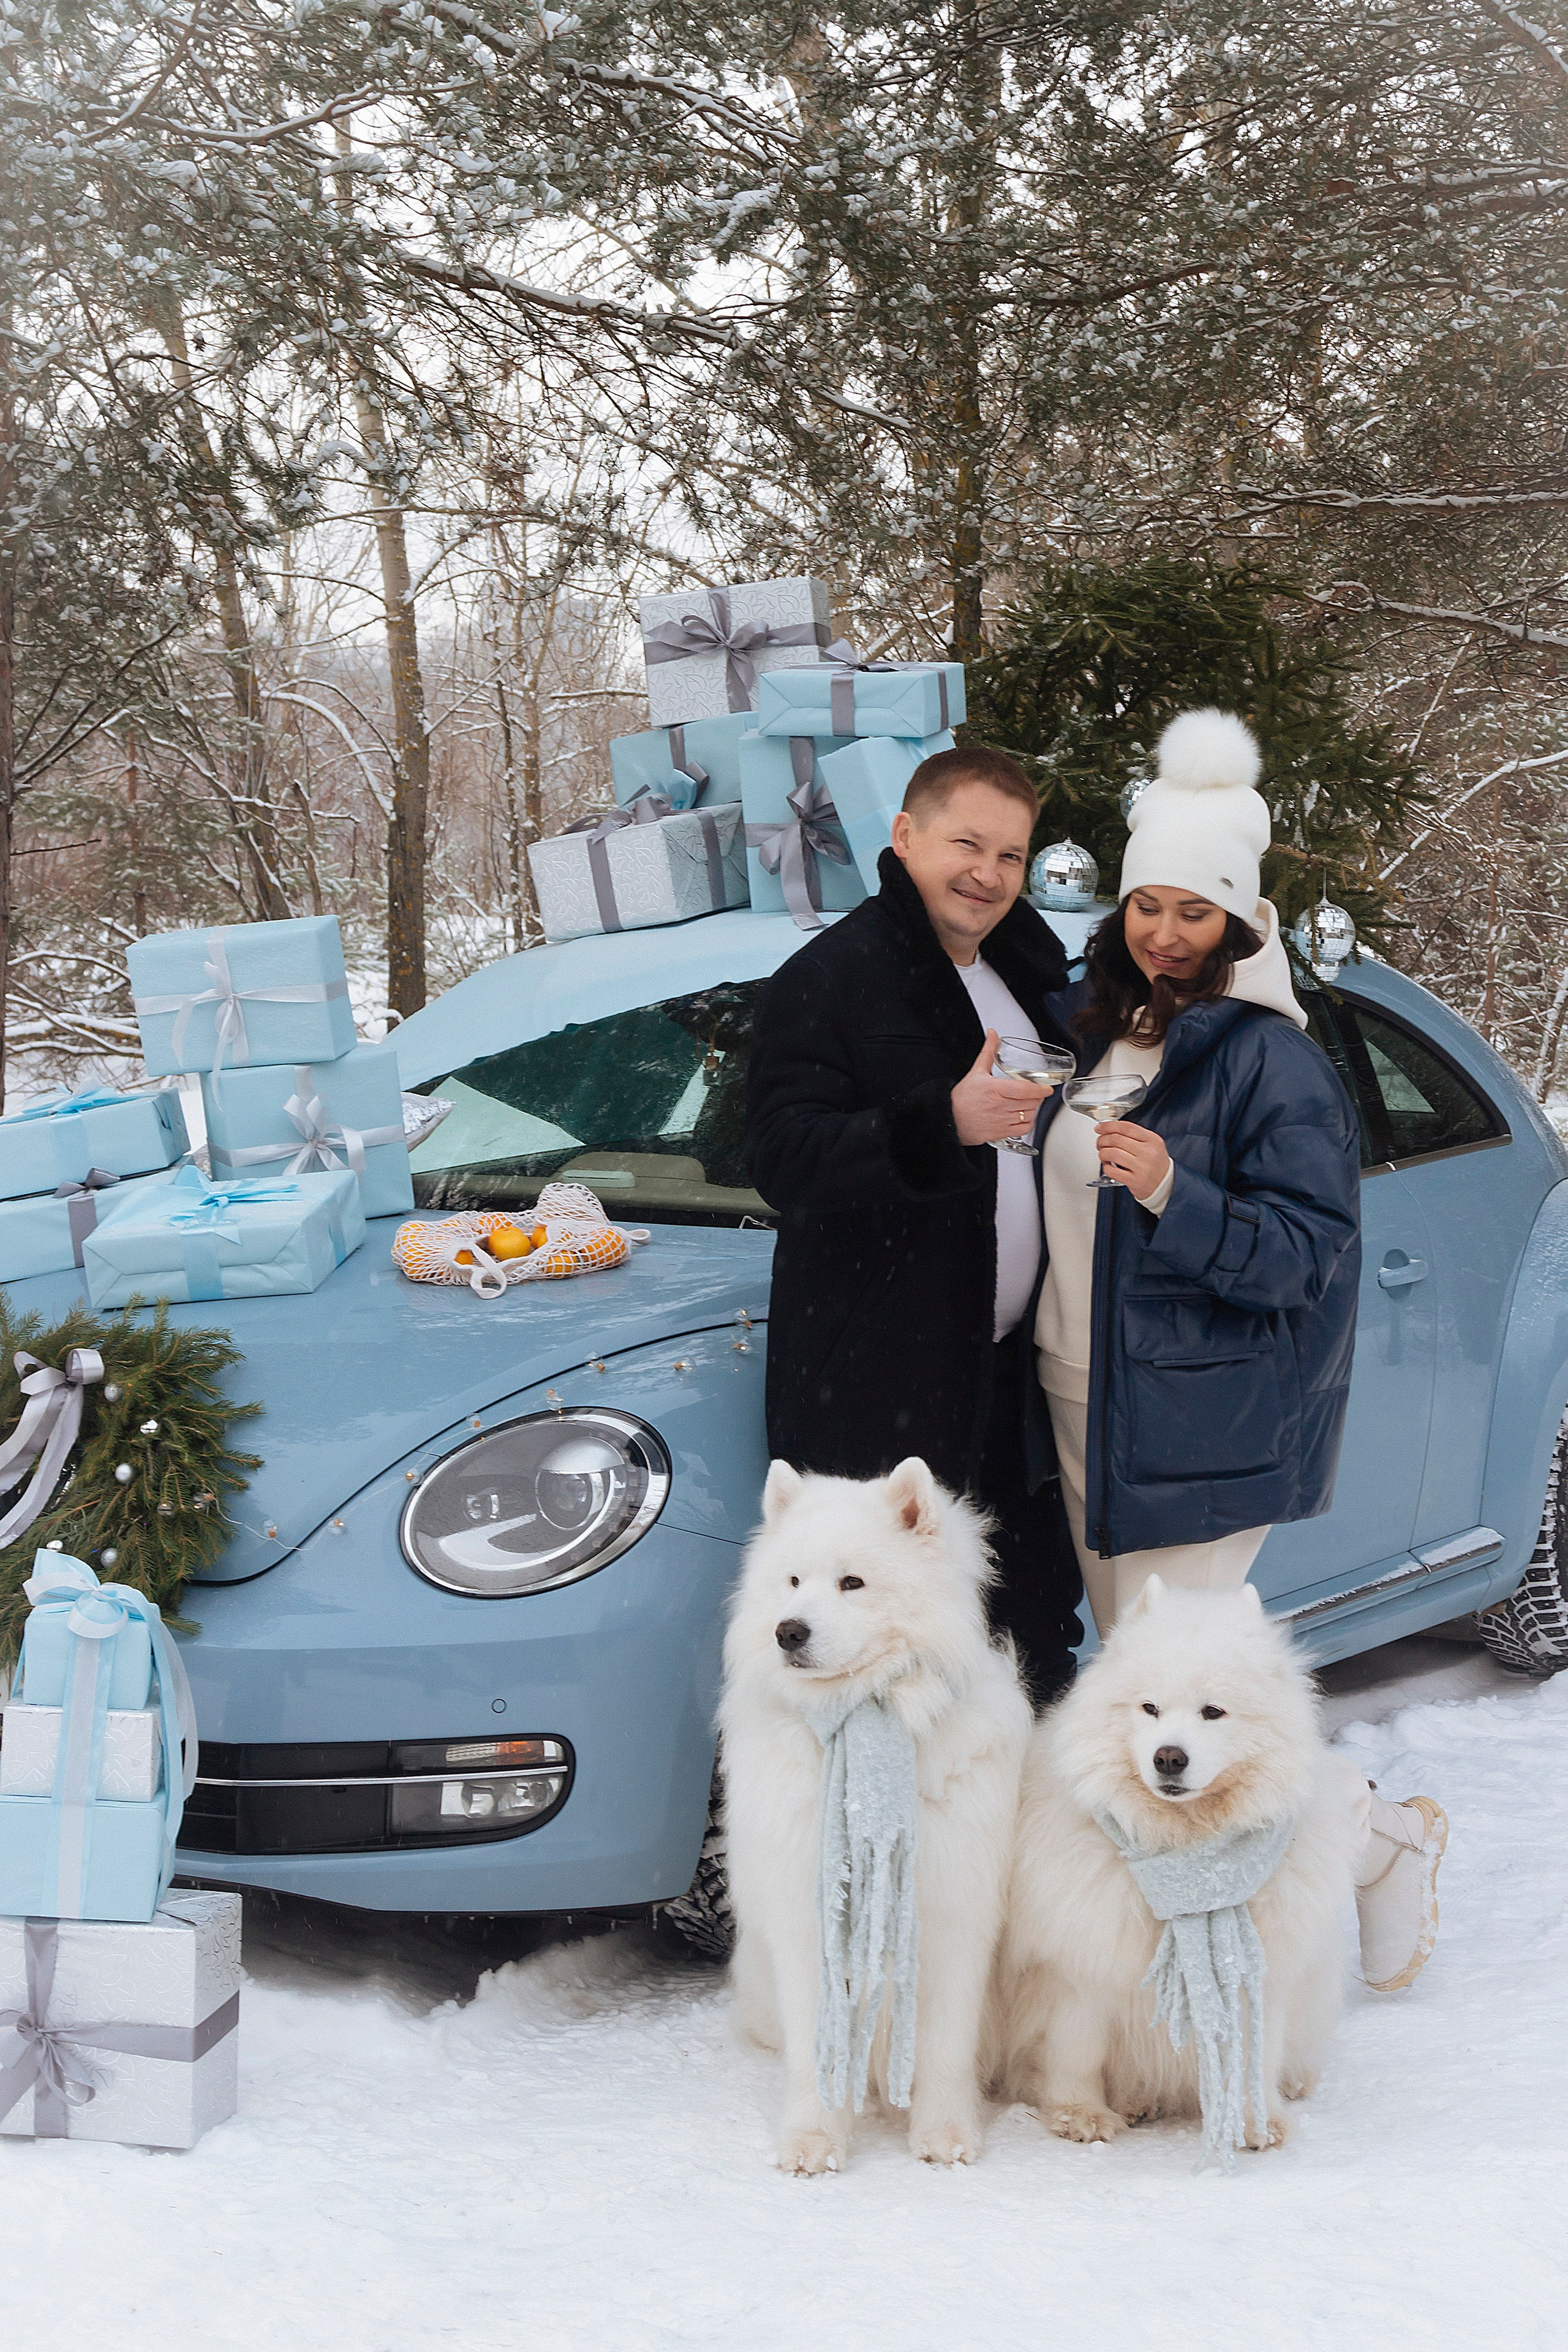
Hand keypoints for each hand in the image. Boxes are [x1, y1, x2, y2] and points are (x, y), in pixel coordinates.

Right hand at [951, 1029, 1046, 1145]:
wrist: (950, 1119)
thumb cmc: (962, 1098)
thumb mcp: (976, 1071)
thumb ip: (988, 1051)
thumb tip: (993, 1035)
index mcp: (993, 1089)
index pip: (1023, 1089)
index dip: (1039, 1089)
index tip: (1046, 1088)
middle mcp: (998, 1106)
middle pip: (1030, 1102)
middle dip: (1038, 1097)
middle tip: (1038, 1092)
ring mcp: (1001, 1120)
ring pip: (1028, 1115)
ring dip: (1033, 1108)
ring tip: (1030, 1102)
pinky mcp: (1001, 1133)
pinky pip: (1023, 1129)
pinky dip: (1028, 1123)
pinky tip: (1025, 1116)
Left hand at [1094, 1119, 1170, 1201]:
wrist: (1166, 1184)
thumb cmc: (1156, 1164)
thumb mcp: (1153, 1144)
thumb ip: (1135, 1136)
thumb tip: (1111, 1130)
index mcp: (1152, 1140)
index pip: (1126, 1127)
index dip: (1108, 1126)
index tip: (1100, 1128)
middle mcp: (1147, 1152)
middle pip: (1116, 1139)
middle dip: (1102, 1140)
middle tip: (1100, 1143)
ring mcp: (1141, 1167)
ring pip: (1112, 1153)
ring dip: (1102, 1153)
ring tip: (1103, 1154)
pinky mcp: (1135, 1181)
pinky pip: (1112, 1171)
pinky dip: (1105, 1167)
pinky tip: (1108, 1166)